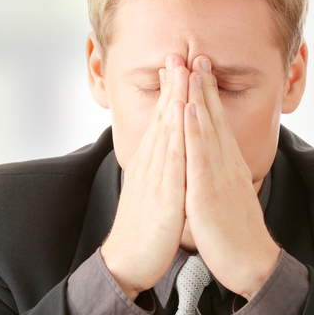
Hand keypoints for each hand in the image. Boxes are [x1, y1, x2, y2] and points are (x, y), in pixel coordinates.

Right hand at [101, 55, 188, 299]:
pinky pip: (173, 161)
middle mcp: (151, 165)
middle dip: (173, 84)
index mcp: (151, 164)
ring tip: (182, 71)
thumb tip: (168, 153)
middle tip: (179, 52)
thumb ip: (160, 170)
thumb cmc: (144, 230)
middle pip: (164, 117)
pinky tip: (185, 116)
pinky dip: (179, 135)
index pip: (163, 120)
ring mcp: (156, 178)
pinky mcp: (164, 196)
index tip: (178, 64)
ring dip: (175, 99)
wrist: (128, 262)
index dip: (171, 91)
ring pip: (168, 131)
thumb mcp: (153, 192)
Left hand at [183, 55, 280, 299]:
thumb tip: (212, 169)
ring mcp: (219, 177)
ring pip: (207, 129)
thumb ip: (219, 180)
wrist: (252, 266)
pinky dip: (194, 129)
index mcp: (228, 168)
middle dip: (203, 85)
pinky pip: (201, 156)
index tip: (199, 69)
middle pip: (213, 119)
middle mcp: (226, 166)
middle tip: (195, 53)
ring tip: (191, 68)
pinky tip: (188, 109)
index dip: (207, 96)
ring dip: (198, 96)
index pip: (216, 124)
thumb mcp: (226, 200)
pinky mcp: (210, 193)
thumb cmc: (236, 237)